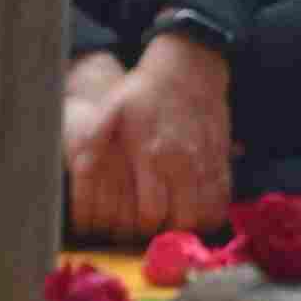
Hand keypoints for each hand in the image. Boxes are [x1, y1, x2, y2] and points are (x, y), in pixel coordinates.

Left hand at [67, 32, 237, 243]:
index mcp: (151, 154)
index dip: (141, 228)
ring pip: (206, 215)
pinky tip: (194, 209)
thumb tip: (78, 178)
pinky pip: (223, 200)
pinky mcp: (222, 161)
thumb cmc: (143, 92)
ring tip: (172, 222)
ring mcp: (206, 163)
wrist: (189, 68)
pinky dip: (210, 213)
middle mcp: (183, 163)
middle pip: (183, 221)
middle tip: (152, 228)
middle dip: (166, 232)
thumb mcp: (108, 112)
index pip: (151, 212)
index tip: (132, 225)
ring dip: (190, 226)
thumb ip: (92, 147)